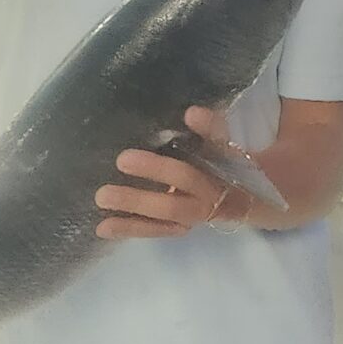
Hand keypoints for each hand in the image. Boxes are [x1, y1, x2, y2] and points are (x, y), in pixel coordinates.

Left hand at [95, 107, 263, 240]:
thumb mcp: (221, 144)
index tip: (190, 114)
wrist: (240, 203)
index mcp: (229, 163)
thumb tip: (191, 113)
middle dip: (156, 169)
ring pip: (169, 211)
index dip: (207, 128)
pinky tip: (103, 227)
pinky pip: (156, 230)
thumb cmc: (222, 164)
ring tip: (103, 197)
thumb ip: (211, 129)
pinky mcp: (180, 227)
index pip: (220, 142)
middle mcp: (215, 190)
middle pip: (188, 178)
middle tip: (122, 159)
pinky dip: (130, 229)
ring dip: (136, 205)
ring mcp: (197, 213)